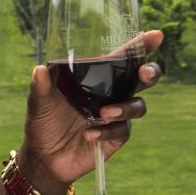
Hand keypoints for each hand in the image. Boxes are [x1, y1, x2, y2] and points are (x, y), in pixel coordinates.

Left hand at [21, 29, 164, 189]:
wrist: (44, 158)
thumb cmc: (43, 122)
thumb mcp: (39, 102)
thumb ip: (41, 86)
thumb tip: (40, 69)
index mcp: (97, 78)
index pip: (124, 57)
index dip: (142, 45)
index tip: (156, 36)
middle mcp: (112, 94)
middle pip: (143, 79)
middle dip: (150, 72)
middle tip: (144, 73)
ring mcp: (116, 116)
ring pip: (138, 106)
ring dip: (125, 107)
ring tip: (103, 113)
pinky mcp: (115, 137)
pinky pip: (122, 130)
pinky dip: (107, 131)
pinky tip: (90, 134)